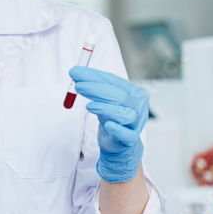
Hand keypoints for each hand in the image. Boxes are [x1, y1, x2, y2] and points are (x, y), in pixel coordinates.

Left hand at [69, 65, 148, 183]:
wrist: (120, 140)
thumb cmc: (111, 116)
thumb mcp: (103, 99)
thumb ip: (92, 86)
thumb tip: (75, 72)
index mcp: (133, 92)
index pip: (113, 81)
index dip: (94, 76)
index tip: (76, 72)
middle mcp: (137, 105)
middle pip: (119, 96)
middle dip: (96, 90)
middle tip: (78, 86)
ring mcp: (136, 123)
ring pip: (123, 114)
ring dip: (105, 108)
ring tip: (88, 106)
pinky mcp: (131, 139)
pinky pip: (127, 135)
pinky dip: (117, 129)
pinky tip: (108, 125)